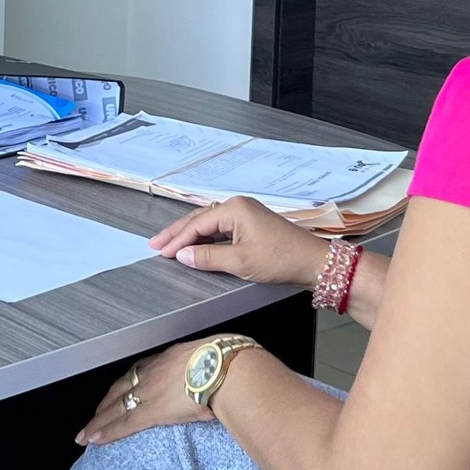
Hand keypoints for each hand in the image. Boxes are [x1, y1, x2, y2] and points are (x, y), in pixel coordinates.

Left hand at [76, 340, 216, 446]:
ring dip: (99, 420)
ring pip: (115, 407)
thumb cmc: (227, 362)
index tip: (119, 393)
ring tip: (87, 433)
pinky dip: (105, 431)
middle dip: (105, 404)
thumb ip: (208, 373)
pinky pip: (123, 423)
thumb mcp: (214, 362)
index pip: (140, 373)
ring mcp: (149, 390)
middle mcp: (154, 372)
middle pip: (120, 389)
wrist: (225, 366)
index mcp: (170, 359)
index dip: (127, 385)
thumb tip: (216, 383)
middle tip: (95, 416)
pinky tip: (93, 439)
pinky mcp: (151, 410)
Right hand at [149, 196, 330, 287]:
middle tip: (156, 244)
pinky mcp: (252, 226)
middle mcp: (238, 206)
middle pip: (200, 219)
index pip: (197, 224)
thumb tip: (181, 255)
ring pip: (209, 224)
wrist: (313, 262)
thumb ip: (207, 257)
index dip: (177, 239)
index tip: (160, 251)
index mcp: (234, 208)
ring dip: (190, 236)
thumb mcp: (240, 261)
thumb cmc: (280, 259)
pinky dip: (205, 239)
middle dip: (177, 233)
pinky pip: (221, 229)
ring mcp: (246, 215)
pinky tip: (196, 247)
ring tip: (169, 245)